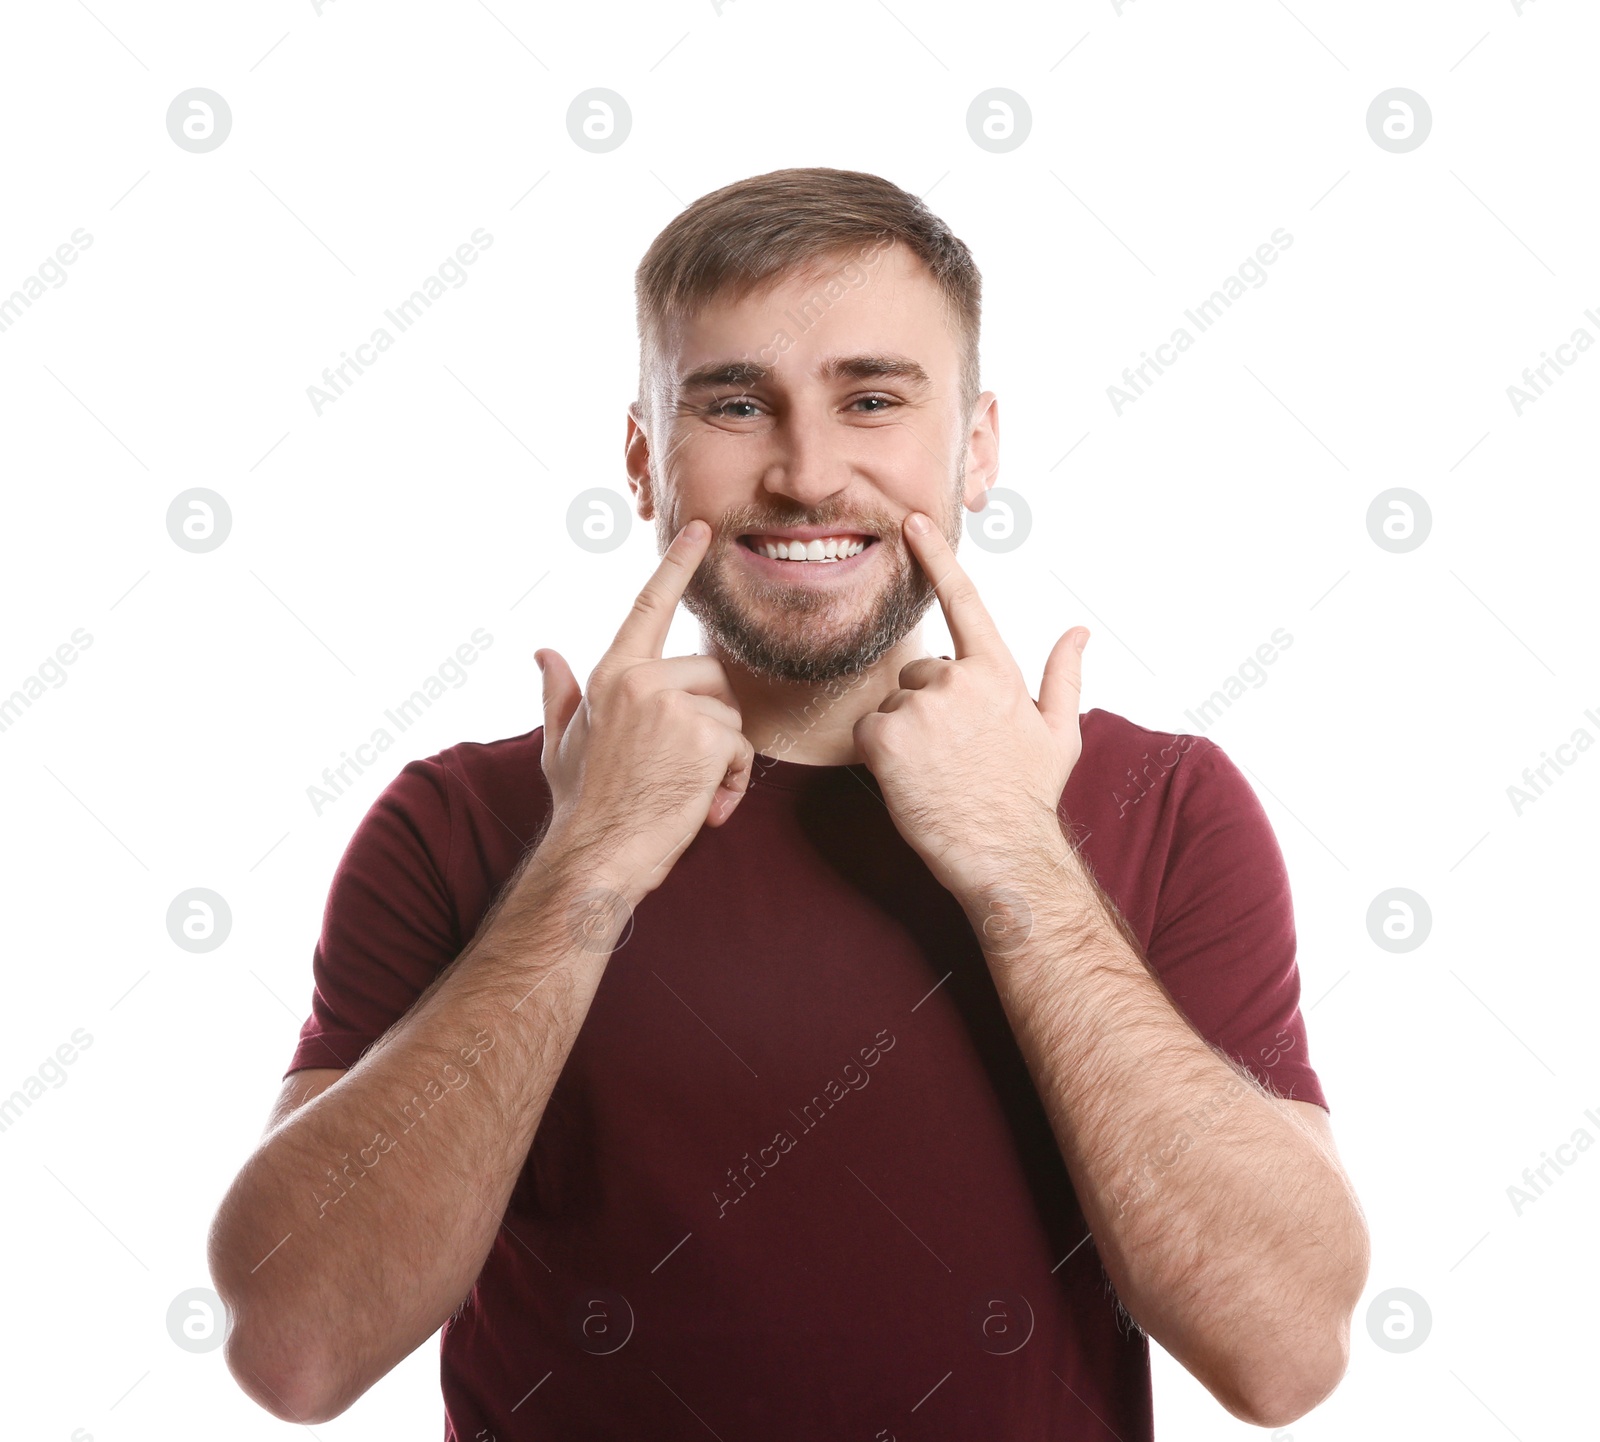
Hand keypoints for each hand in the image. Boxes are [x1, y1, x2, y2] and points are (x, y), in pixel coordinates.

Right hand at [536, 520, 755, 906]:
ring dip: (724, 759)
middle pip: (712, 677)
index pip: (648, 607)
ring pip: (731, 715)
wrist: (596, 857)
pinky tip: (707, 808)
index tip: (700, 529)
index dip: (676, 565)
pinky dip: (735, 783)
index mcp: (609, 675)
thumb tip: (542, 652)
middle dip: (712, 723)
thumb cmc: (582, 805)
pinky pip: (743, 748)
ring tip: (691, 792)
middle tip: (683, 769)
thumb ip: (559, 693)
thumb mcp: (562, 742)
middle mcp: (639, 680)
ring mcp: (672, 705)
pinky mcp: (705, 735)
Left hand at [851, 510, 1087, 900]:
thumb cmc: (1029, 796)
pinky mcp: (885, 737)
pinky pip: (869, 732)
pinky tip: (910, 779)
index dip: (936, 558)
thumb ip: (1064, 675)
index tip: (911, 523)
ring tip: (936, 771)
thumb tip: (1079, 632)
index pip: (964, 601)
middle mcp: (958, 679)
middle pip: (919, 675)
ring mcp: (920, 706)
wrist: (1003, 852)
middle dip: (927, 708)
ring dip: (906, 736)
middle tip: (953, 754)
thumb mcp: (1060, 733)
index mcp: (998, 671)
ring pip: (893, 707)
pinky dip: (880, 756)